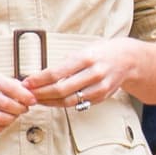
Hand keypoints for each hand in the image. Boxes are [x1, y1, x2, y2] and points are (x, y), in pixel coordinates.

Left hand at [26, 39, 146, 110]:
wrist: (128, 60)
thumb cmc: (102, 53)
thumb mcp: (84, 50)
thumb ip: (67, 63)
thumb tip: (42, 75)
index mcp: (87, 58)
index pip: (57, 72)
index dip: (39, 80)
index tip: (26, 82)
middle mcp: (94, 74)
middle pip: (61, 89)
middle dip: (41, 93)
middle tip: (28, 94)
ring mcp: (99, 88)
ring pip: (69, 101)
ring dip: (49, 102)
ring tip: (37, 99)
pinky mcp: (101, 97)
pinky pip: (77, 103)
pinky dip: (62, 104)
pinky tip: (52, 101)